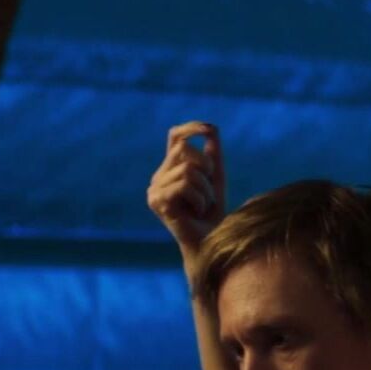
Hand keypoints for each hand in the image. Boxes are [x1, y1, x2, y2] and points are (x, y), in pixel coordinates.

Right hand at [146, 121, 226, 261]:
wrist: (210, 241)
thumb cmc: (212, 213)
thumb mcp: (216, 179)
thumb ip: (213, 155)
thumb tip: (212, 128)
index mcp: (171, 169)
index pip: (175, 137)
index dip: (190, 128)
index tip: (209, 128)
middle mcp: (159, 176)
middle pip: (184, 149)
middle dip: (206, 168)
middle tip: (207, 193)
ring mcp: (154, 189)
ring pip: (187, 169)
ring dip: (205, 189)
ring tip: (203, 205)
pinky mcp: (156, 200)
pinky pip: (185, 184)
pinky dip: (199, 198)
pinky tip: (197, 212)